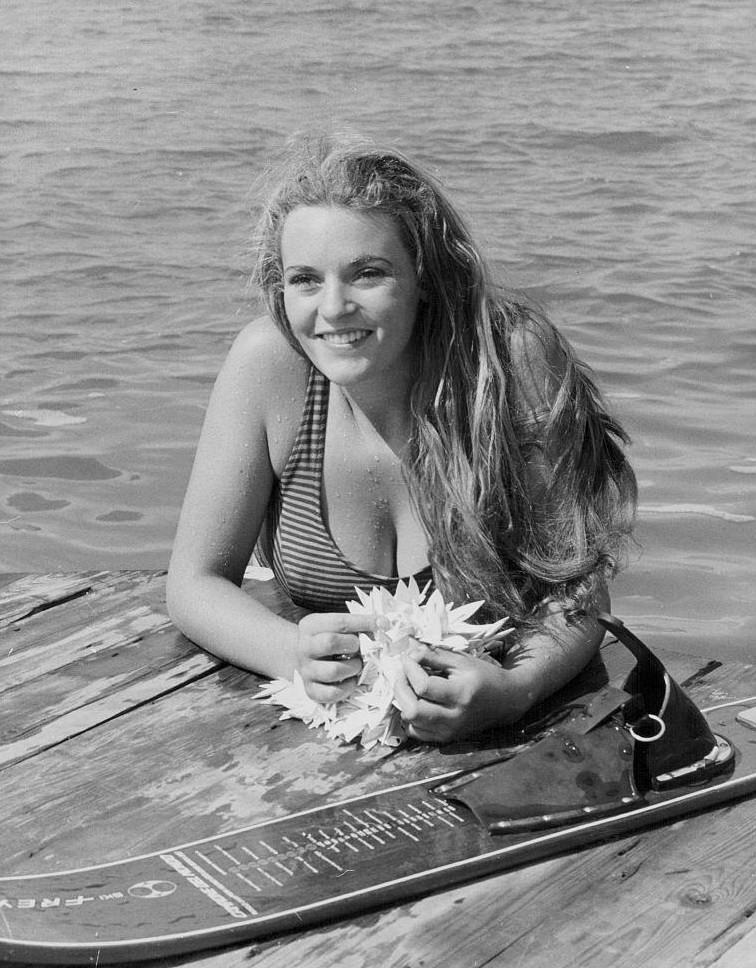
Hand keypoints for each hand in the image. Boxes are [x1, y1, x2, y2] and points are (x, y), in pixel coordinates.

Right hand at [296, 612, 375, 703]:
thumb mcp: (336, 626)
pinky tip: (352, 680)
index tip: (382, 623)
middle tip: (359, 647)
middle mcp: (305, 647)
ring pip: (333, 671)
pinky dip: (347, 688)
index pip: (339, 622)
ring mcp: (306, 670)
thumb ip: (356, 625)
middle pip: (330, 643)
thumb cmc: (327, 639)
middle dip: (353, 644)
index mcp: (311, 626)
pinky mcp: (311, 690)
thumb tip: (382, 625)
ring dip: (353, 667)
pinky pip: (331, 693)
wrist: (304, 659)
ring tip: (357, 664)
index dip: (364, 622)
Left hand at [393, 644, 517, 742]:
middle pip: (413, 709)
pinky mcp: (446, 738)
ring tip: (407, 685)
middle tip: (403, 672)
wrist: (506, 701)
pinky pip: (417, 732)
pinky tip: (415, 701)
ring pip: (411, 722)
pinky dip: (410, 717)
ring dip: (403, 701)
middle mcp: (455, 718)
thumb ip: (434, 656)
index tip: (408, 657)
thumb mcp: (461, 661)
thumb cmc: (484, 676)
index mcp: (461, 694)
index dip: (410, 669)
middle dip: (400, 687)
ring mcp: (450, 731)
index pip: (423, 686)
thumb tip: (409, 652)